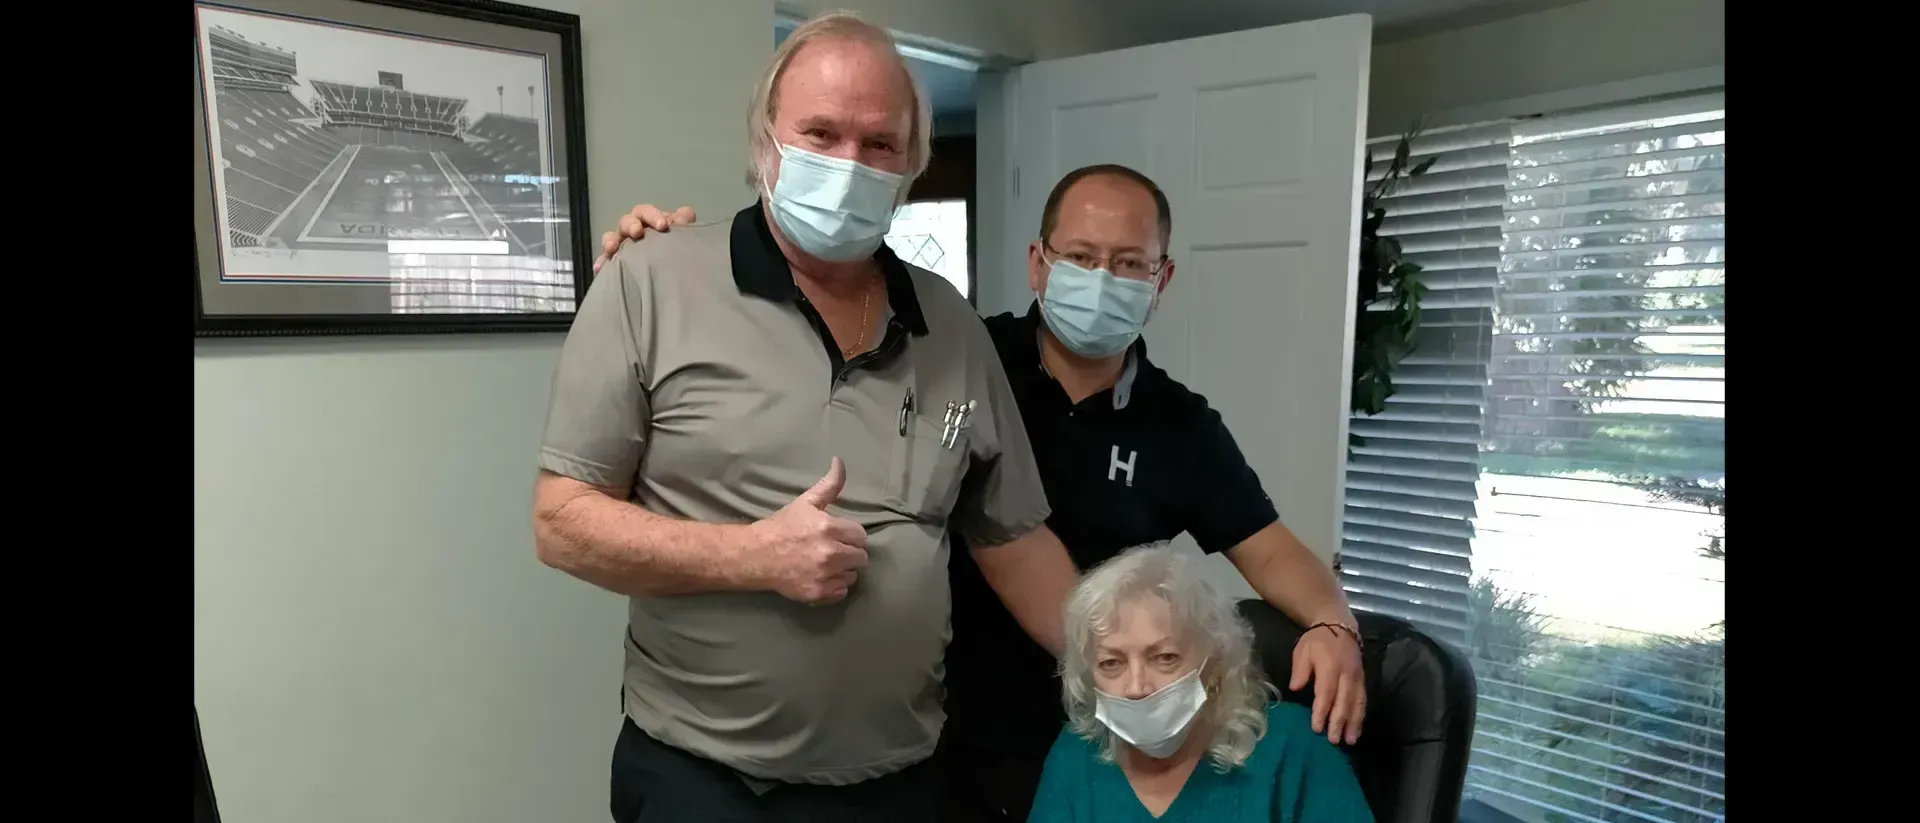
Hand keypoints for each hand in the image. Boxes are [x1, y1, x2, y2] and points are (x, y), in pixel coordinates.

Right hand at [592, 204, 697, 273]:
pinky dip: (602, 262)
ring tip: (611, 248)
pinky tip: (600, 268)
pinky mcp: (615, 262)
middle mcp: (631, 230)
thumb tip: (686, 214)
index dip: (652, 215)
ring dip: (610, 240)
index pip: (644, 212)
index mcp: (647, 221)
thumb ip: (683, 224)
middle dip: (630, 225)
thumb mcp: (681, 235)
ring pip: (611, 237)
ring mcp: (622, 245)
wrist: (671, 274)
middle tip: (637, 232)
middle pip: (625, 221)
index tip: (662, 225)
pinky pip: (605, 260)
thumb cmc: (673, 247)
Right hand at [747, 457, 868, 604]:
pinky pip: (841, 592)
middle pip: (861, 557)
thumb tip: (840, 461)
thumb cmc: (782, 527)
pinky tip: (821, 577)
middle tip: (834, 550)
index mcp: (829, 527)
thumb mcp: (806, 502)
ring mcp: (824, 575)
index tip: (839, 536)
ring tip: (826, 564)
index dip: (850, 535)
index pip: (861, 535)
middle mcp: (829, 552)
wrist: (755, 555)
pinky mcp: (817, 593)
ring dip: (843, 570)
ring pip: (852, 575)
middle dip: (850, 553)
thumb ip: (829, 485)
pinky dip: (834, 587)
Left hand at [1290, 622, 1365, 744]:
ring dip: (1354, 723)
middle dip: (1338, 722)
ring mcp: (1357, 676)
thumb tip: (1295, 688)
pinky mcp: (1363, 679)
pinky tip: (1358, 728)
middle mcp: (1347, 673)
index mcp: (1330, 666)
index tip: (1317, 728)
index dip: (1321, 711)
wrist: (1339, 625)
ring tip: (1350, 740)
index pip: (1326, 693)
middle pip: (1344, 701)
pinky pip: (1363, 699)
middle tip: (1333, 740)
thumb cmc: (1317, 640)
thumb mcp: (1302, 651)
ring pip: (1357, 703)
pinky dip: (1361, 715)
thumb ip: (1300, 670)